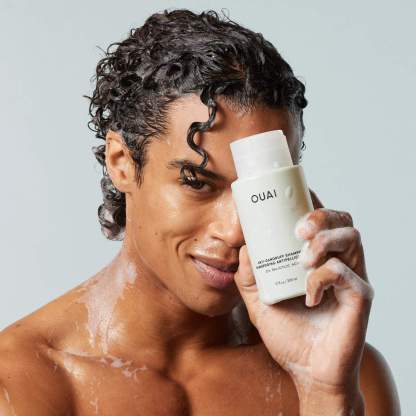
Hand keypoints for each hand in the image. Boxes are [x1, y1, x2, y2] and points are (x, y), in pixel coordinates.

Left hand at [234, 189, 373, 404]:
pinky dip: (323, 277)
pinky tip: (309, 295)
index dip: (312, 202)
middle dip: (321, 215)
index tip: (292, 196)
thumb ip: (249, 276)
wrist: (307, 371)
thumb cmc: (289, 333)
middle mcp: (339, 262)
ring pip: (352, 237)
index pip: (322, 220)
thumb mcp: (259, 301)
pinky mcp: (360, 297)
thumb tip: (243, 247)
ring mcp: (352, 278)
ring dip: (325, 240)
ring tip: (304, 258)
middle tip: (299, 229)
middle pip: (342, 220)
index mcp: (318, 258)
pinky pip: (347, 273)